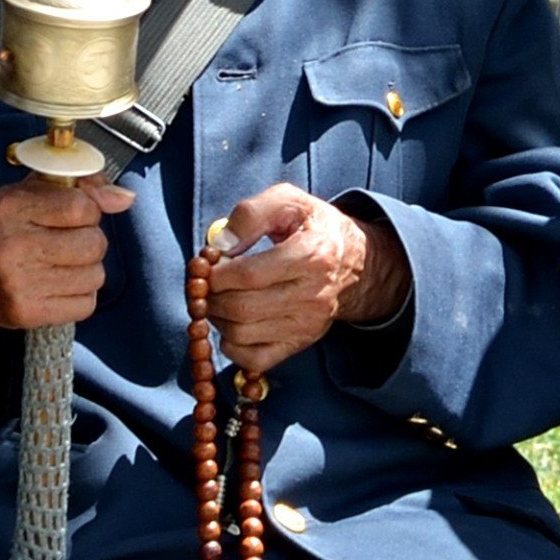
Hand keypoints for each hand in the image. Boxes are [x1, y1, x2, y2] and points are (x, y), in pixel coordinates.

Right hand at [0, 176, 135, 335]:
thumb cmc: (6, 230)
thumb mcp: (31, 194)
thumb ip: (81, 187)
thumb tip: (124, 198)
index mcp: (10, 206)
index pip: (82, 207)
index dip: (89, 211)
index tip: (76, 215)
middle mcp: (11, 244)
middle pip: (93, 243)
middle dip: (89, 242)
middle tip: (67, 243)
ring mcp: (17, 282)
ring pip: (95, 275)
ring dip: (86, 270)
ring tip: (60, 266)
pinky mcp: (26, 313)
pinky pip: (86, 304)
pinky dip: (80, 296)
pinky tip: (58, 286)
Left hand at [202, 184, 409, 376]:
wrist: (354, 261)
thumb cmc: (313, 227)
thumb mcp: (288, 200)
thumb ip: (251, 213)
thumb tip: (219, 246)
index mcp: (312, 255)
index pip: (248, 275)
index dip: (215, 272)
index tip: (206, 263)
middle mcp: (313, 296)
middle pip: (241, 308)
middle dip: (210, 296)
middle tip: (205, 283)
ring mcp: (307, 325)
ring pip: (241, 334)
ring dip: (216, 318)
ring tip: (218, 299)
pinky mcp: (301, 344)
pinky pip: (253, 359)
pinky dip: (231, 345)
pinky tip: (232, 323)